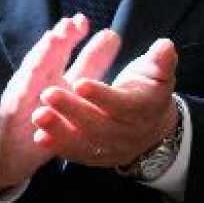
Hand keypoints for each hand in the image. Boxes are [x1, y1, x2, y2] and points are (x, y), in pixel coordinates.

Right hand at [0, 15, 110, 192]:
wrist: (11, 149)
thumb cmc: (45, 112)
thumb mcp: (70, 86)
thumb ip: (89, 62)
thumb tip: (112, 34)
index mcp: (46, 70)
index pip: (58, 48)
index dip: (69, 34)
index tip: (81, 20)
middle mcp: (30, 79)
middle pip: (42, 56)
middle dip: (54, 41)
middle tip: (68, 26)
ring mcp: (18, 97)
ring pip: (29, 77)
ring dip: (39, 61)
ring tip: (52, 42)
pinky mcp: (12, 118)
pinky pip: (19, 107)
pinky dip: (26, 96)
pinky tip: (36, 91)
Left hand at [33, 37, 179, 168]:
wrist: (151, 128)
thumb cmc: (147, 91)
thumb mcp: (158, 75)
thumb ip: (160, 61)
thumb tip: (165, 45)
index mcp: (143, 109)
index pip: (122, 104)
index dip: (102, 96)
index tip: (80, 83)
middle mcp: (128, 132)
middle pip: (99, 124)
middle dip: (72, 110)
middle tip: (48, 94)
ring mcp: (111, 148)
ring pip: (84, 142)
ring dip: (60, 131)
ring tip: (38, 115)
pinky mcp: (95, 157)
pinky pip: (76, 154)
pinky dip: (58, 146)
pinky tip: (38, 137)